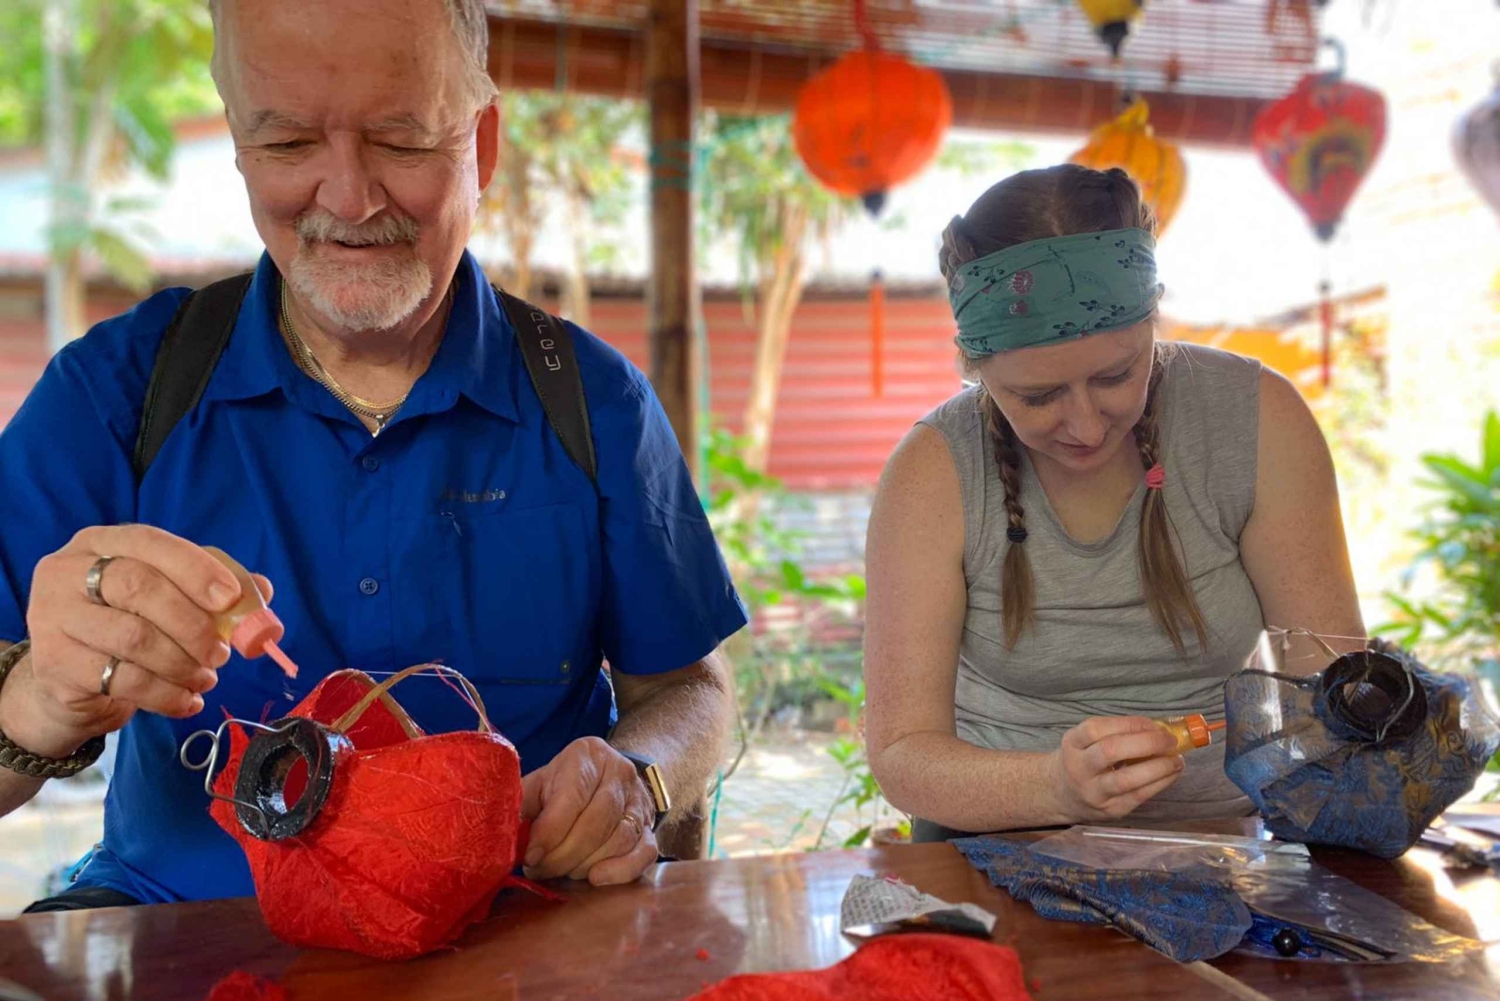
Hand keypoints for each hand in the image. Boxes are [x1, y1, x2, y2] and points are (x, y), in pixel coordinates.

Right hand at [12, 525, 270, 756]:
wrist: (71, 680)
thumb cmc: (127, 624)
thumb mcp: (167, 597)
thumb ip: (212, 588)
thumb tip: (262, 590)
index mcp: (100, 542)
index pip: (150, 543)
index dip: (195, 569)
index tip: (231, 599)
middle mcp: (68, 572)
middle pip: (139, 588)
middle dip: (193, 623)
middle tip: (222, 652)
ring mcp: (54, 618)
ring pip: (133, 638)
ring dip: (183, 664)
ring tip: (206, 678)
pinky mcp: (55, 665)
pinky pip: (123, 680)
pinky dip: (166, 695)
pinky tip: (187, 701)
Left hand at [520, 736, 657, 885]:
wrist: (607, 776)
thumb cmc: (563, 784)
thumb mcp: (539, 784)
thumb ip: (520, 805)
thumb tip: (499, 836)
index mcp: (587, 755)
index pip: (572, 798)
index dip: (550, 832)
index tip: (531, 857)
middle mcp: (620, 772)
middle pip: (596, 822)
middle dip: (564, 855)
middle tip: (541, 870)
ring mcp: (640, 799)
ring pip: (618, 840)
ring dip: (585, 865)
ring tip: (562, 871)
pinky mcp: (651, 827)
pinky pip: (645, 853)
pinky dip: (621, 871)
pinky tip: (596, 879)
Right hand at [1047, 716, 1184, 822]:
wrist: (1063, 795)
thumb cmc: (1083, 761)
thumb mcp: (1086, 742)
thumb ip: (1115, 733)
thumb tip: (1159, 729)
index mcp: (1072, 744)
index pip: (1096, 729)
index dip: (1129, 724)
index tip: (1154, 725)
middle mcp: (1079, 768)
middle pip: (1110, 750)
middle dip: (1146, 742)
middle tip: (1170, 740)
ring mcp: (1095, 792)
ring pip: (1127, 778)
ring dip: (1159, 766)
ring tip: (1177, 759)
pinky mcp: (1111, 810)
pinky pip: (1139, 795)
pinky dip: (1161, 782)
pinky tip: (1172, 773)